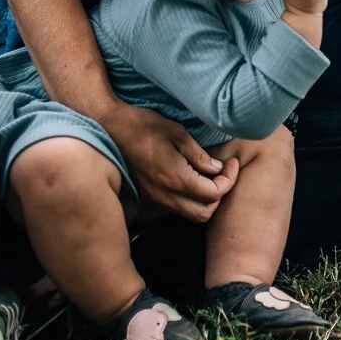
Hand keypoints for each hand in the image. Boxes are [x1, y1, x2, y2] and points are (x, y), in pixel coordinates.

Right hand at [97, 101, 235, 222]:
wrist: (110, 128)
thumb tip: (216, 168)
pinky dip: (188, 199)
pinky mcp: (147, 196)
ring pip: (188, 214)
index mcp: (175, 178)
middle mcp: (165, 194)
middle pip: (204, 214)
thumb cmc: (144, 125)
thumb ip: (199, 155)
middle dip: (218, 196)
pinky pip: (174, 208)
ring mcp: (154, 198)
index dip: (229, 180)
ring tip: (207, 176)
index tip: (231, 163)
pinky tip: (189, 179)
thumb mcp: (178, 133)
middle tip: (222, 174)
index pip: (214, 194)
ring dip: (203, 200)